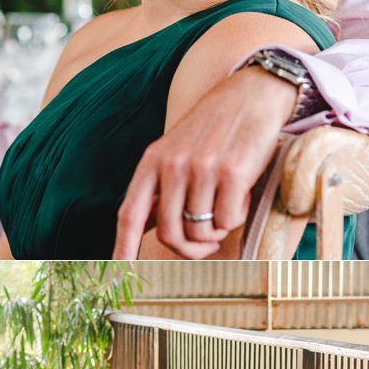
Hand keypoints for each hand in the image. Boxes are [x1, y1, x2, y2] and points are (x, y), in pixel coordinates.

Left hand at [114, 63, 298, 258]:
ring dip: (216, 230)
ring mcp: (201, 169)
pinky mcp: (232, 173)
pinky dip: (235, 217)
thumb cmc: (212, 130)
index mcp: (151, 162)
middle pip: (170, 234)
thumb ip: (159, 189)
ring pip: (200, 231)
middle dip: (190, 249)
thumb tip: (144, 228)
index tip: (118, 273)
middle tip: (207, 243)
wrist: (251, 95)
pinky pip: (227, 221)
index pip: (129, 214)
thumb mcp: (174, 152)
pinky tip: (240, 194)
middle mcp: (171, 166)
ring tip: (225, 203)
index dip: (122, 247)